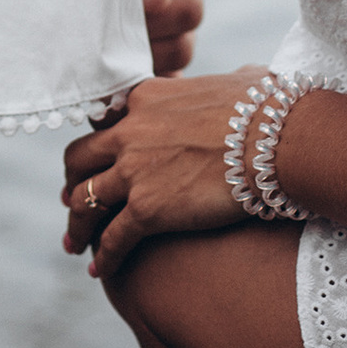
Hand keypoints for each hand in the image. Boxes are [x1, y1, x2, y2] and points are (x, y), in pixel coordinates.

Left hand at [61, 70, 258, 276]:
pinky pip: (111, 237)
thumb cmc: (269, 110)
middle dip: (73, 178)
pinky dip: (102, 256)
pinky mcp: (145, 208)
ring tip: (73, 241)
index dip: (100, 140)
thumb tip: (252, 78)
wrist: (275, 139)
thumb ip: (233, 80)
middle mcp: (129, 130)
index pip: (107, 118)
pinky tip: (98, 270)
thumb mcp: (241, 81)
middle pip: (81, 156)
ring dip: (76, 223)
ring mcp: (132, 170)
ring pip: (84, 199)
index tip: (97, 156)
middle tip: (71, 196)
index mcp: (147, 97)